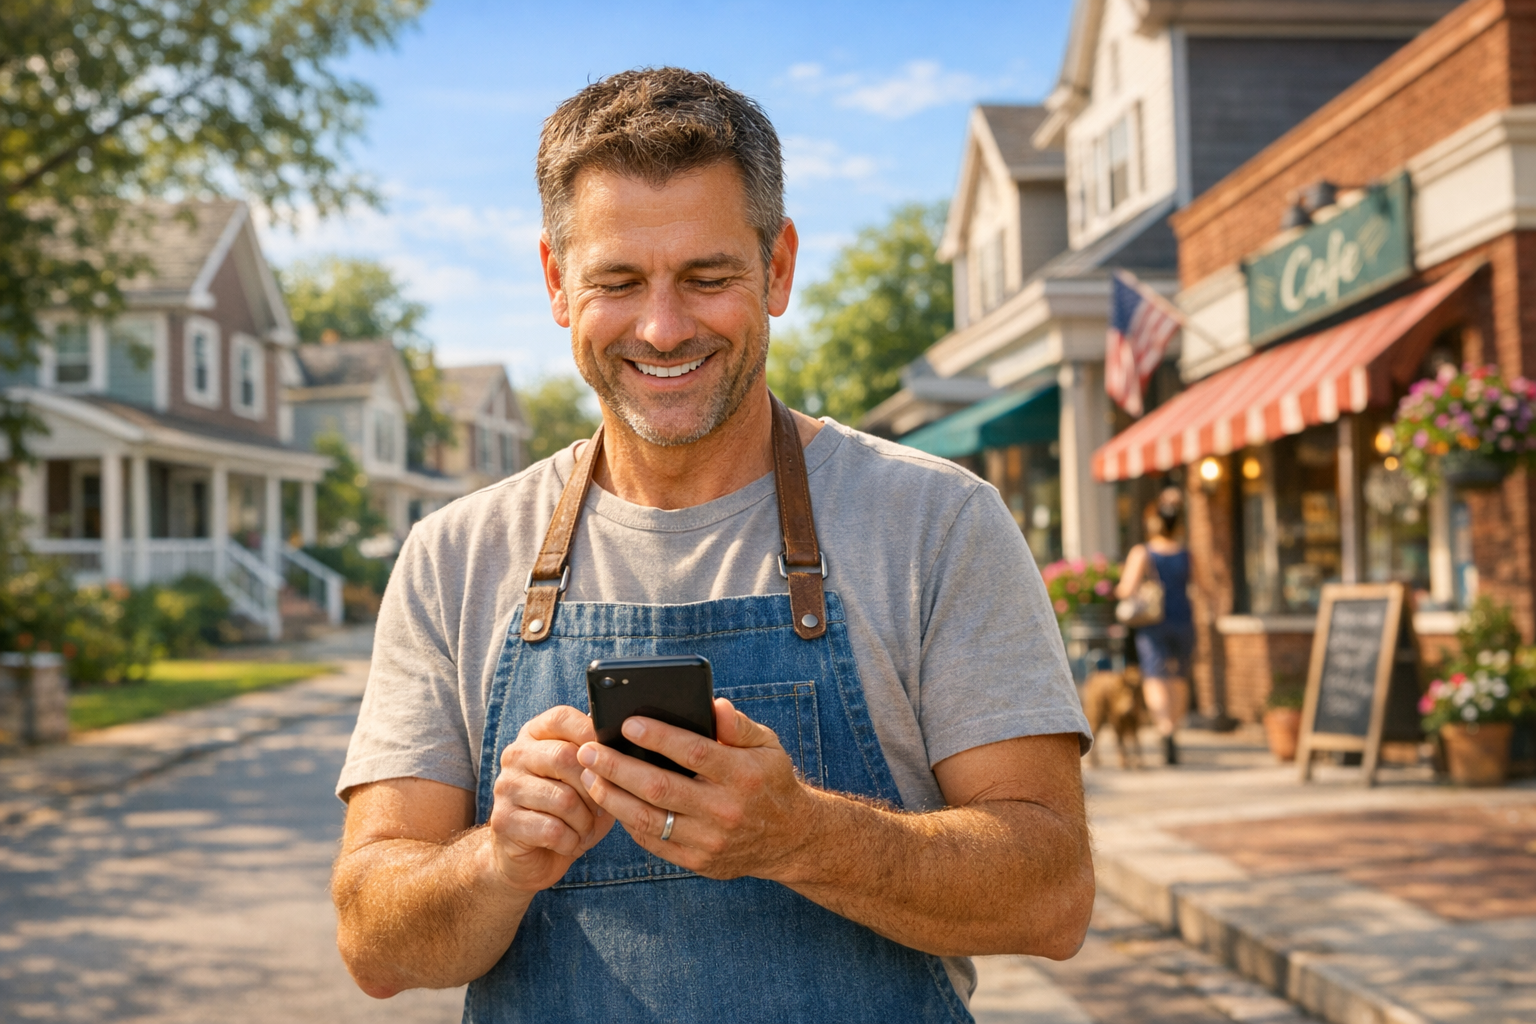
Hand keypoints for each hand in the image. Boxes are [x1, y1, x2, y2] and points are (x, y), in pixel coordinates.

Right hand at [486, 705, 615, 892]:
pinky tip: (568, 842)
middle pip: (565, 757)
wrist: (531, 857)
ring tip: (584, 829)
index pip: (561, 718)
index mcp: (534, 736)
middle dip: (594, 789)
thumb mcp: (587, 781)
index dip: (590, 733)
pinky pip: (553, 829)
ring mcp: (506, 787)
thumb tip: (625, 742)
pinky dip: (571, 841)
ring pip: (563, 799)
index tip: (611, 755)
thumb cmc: (568, 813)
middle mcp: (515, 755)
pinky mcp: (504, 821)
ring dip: (584, 821)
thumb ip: (601, 759)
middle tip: (600, 808)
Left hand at [576, 698, 819, 881]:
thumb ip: (738, 726)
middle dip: (618, 768)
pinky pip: (654, 842)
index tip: (627, 723)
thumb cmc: (770, 781)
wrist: (791, 839)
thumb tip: (714, 705)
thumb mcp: (767, 746)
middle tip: (588, 750)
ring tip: (589, 776)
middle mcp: (726, 810)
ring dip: (613, 797)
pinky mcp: (699, 862)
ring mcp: (711, 841)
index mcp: (743, 775)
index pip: (694, 753)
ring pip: (649, 820)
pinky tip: (613, 801)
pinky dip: (628, 822)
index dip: (658, 737)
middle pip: (661, 788)